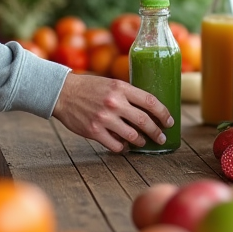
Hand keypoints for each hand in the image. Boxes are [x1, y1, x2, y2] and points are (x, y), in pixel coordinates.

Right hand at [52, 73, 173, 152]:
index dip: (163, 113)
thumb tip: (148, 109)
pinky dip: (122, 147)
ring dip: (141, 141)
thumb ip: (127, 94)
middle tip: (161, 138)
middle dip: (157, 132)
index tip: (169, 121)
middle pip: (144, 121)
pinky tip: (124, 145)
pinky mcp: (94, 131)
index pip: (150, 101)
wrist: (63, 93)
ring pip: (132, 136)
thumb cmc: (89, 87)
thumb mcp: (111, 83)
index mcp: (121, 88)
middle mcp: (114, 102)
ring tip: (142, 142)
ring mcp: (104, 118)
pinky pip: (115, 145)